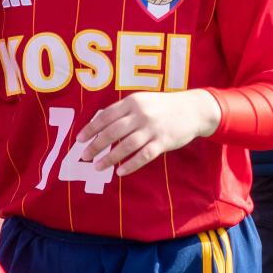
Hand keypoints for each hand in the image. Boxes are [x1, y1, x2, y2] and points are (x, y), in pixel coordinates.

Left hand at [76, 90, 221, 175]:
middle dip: (96, 145)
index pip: (106, 116)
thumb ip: (124, 111)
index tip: (79, 140)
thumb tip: (100, 126)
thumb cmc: (163, 106)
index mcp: (133, 102)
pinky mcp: (163, 141)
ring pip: (126, 146)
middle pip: (112, 132)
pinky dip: (130, 165)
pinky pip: (143, 156)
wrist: (193, 109)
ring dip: (109, 158)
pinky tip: (120, 172)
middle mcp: (141, 114)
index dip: (91, 129)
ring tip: (98, 166)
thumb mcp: (143, 101)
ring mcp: (152, 128)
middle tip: (84, 156)